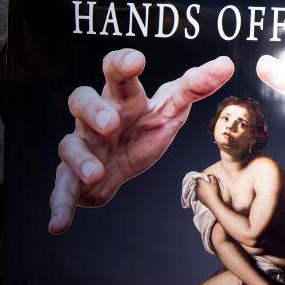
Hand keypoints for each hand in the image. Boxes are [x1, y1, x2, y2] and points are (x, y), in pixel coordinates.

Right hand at [48, 49, 234, 233]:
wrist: (121, 164)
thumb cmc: (145, 126)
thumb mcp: (173, 108)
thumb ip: (196, 86)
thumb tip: (226, 65)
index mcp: (123, 97)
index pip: (116, 71)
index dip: (122, 63)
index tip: (135, 61)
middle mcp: (96, 117)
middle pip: (81, 99)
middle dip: (93, 110)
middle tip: (111, 122)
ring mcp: (83, 146)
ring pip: (69, 143)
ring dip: (80, 158)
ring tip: (96, 172)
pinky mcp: (74, 178)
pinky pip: (61, 188)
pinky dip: (59, 206)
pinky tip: (58, 224)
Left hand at [195, 175, 219, 206]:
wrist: (214, 203)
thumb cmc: (214, 192)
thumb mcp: (215, 182)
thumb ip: (212, 177)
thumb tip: (210, 176)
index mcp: (201, 183)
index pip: (198, 178)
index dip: (201, 177)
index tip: (204, 179)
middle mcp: (197, 188)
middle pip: (198, 184)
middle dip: (201, 183)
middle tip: (207, 185)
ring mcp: (197, 194)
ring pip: (198, 189)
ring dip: (201, 189)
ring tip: (207, 190)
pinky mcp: (199, 199)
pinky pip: (199, 194)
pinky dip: (202, 194)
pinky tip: (207, 195)